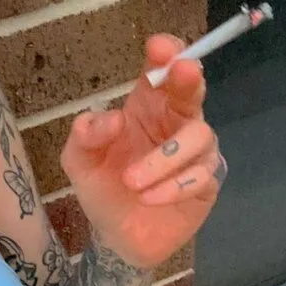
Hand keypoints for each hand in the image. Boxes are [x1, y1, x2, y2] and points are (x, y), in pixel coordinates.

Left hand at [60, 35, 226, 268]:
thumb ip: (85, 136)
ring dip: (164, 158)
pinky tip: (148, 198)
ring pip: (199, 136)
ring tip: (132, 182)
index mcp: (146, 107)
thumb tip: (111, 118)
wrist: (118, 238)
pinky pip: (200, 176)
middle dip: (189, 78)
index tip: (159, 47)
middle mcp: (174, 123)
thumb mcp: (80, 162)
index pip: (160, 71)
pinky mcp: (205, 183)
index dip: (165, 54)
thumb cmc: (103, 190)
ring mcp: (195, 153)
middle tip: (183, 71)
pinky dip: (172, 186)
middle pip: (193, 91)